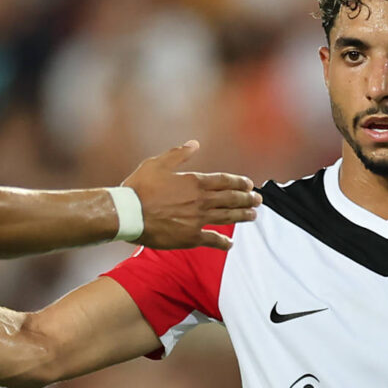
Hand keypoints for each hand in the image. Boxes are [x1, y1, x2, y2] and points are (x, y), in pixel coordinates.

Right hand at [122, 140, 259, 251]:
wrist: (129, 214)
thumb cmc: (140, 187)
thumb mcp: (157, 163)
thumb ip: (179, 154)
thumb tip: (194, 144)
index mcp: (195, 182)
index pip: (225, 181)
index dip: (239, 182)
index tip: (249, 184)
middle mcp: (201, 200)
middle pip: (231, 199)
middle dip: (247, 199)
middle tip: (258, 200)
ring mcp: (197, 220)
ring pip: (226, 217)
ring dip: (242, 216)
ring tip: (253, 216)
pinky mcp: (190, 237)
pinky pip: (212, 239)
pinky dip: (223, 242)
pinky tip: (230, 243)